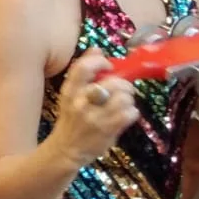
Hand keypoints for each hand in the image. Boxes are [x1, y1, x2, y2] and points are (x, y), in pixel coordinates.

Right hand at [50, 50, 138, 166]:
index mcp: (69, 91)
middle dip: (124, 84)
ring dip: (128, 99)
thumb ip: (83, 72)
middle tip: (124, 89)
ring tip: (123, 104)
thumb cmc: (71, 119)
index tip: (109, 66)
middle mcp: (81, 102)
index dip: (101, 62)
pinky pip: (130, 113)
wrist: (66, 149)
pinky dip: (132, 113)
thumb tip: (96, 48)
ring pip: (124, 97)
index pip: (84, 68)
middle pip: (112, 83)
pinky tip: (125, 116)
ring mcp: (95, 117)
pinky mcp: (108, 130)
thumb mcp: (70, 94)